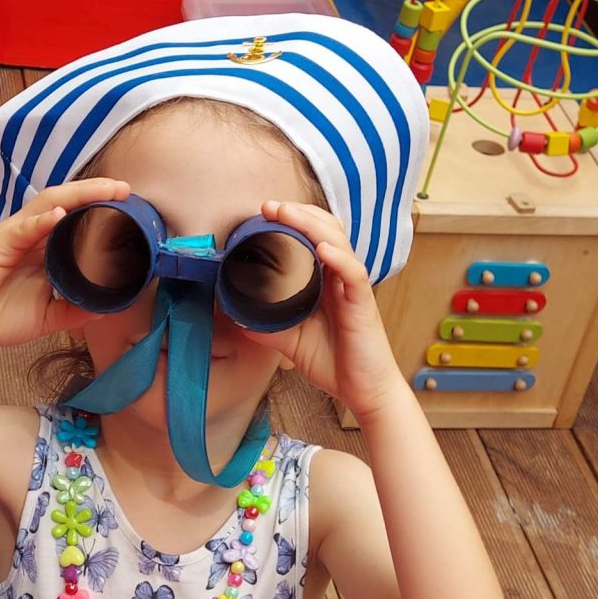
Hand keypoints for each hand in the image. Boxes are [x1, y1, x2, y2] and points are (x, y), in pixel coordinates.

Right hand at [0, 178, 130, 353]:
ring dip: (78, 194)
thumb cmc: (0, 317)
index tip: (129, 206)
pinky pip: (22, 228)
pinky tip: (60, 215)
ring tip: (104, 190)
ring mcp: (15, 237)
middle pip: (67, 203)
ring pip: (49, 205)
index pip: (76, 219)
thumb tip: (107, 308)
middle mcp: (32, 236)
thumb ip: (76, 311)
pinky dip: (42, 221)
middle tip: (124, 188)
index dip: (100, 209)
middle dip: (95, 192)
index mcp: (44, 249)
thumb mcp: (49, 317)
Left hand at [242, 201, 408, 419]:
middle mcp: (341, 277)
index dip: (292, 220)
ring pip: (339, 242)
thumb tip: (234, 314)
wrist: (362, 391)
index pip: (313, 237)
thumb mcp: (289, 339)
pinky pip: (354, 273)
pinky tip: (323, 249)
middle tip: (269, 207)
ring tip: (288, 215)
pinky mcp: (363, 304)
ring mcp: (353, 288)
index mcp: (325, 280)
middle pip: (327, 229)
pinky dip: (339, 258)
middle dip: (298, 213)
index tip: (263, 212)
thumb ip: (265, 324)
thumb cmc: (333, 361)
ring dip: (312, 225)